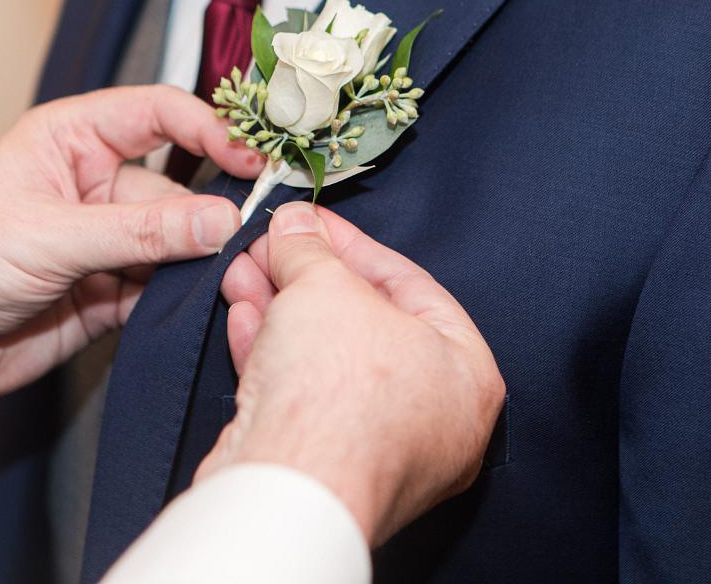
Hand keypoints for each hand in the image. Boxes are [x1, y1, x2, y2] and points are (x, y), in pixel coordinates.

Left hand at [0, 85, 262, 403]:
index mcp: (75, 140)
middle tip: (251, 242)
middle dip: (212, 217)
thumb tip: (220, 221)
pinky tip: (195, 309)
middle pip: (179, 192)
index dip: (212, 132)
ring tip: (230, 280)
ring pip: (176, 247)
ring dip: (200, 265)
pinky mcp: (103, 296)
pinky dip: (179, 302)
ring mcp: (101, 244)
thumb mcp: (49, 234)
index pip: (161, 116)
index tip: (254, 162)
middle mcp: (95, 187)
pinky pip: (159, 293)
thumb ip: (140, 231)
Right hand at [206, 203, 504, 545]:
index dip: (352, 244)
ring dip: (281, 311)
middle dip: (307, 278)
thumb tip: (295, 226)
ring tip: (245, 272)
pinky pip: (302, 396)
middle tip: (273, 245)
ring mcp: (378, 449)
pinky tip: (243, 317)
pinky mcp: (325, 467)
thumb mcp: (325, 286)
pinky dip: (271, 354)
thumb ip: (311, 249)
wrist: (288, 489)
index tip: (313, 222)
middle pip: (364, 323)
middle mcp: (433, 419)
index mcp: (467, 374)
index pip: (411, 286)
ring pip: (326, 360)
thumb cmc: (339, 393)